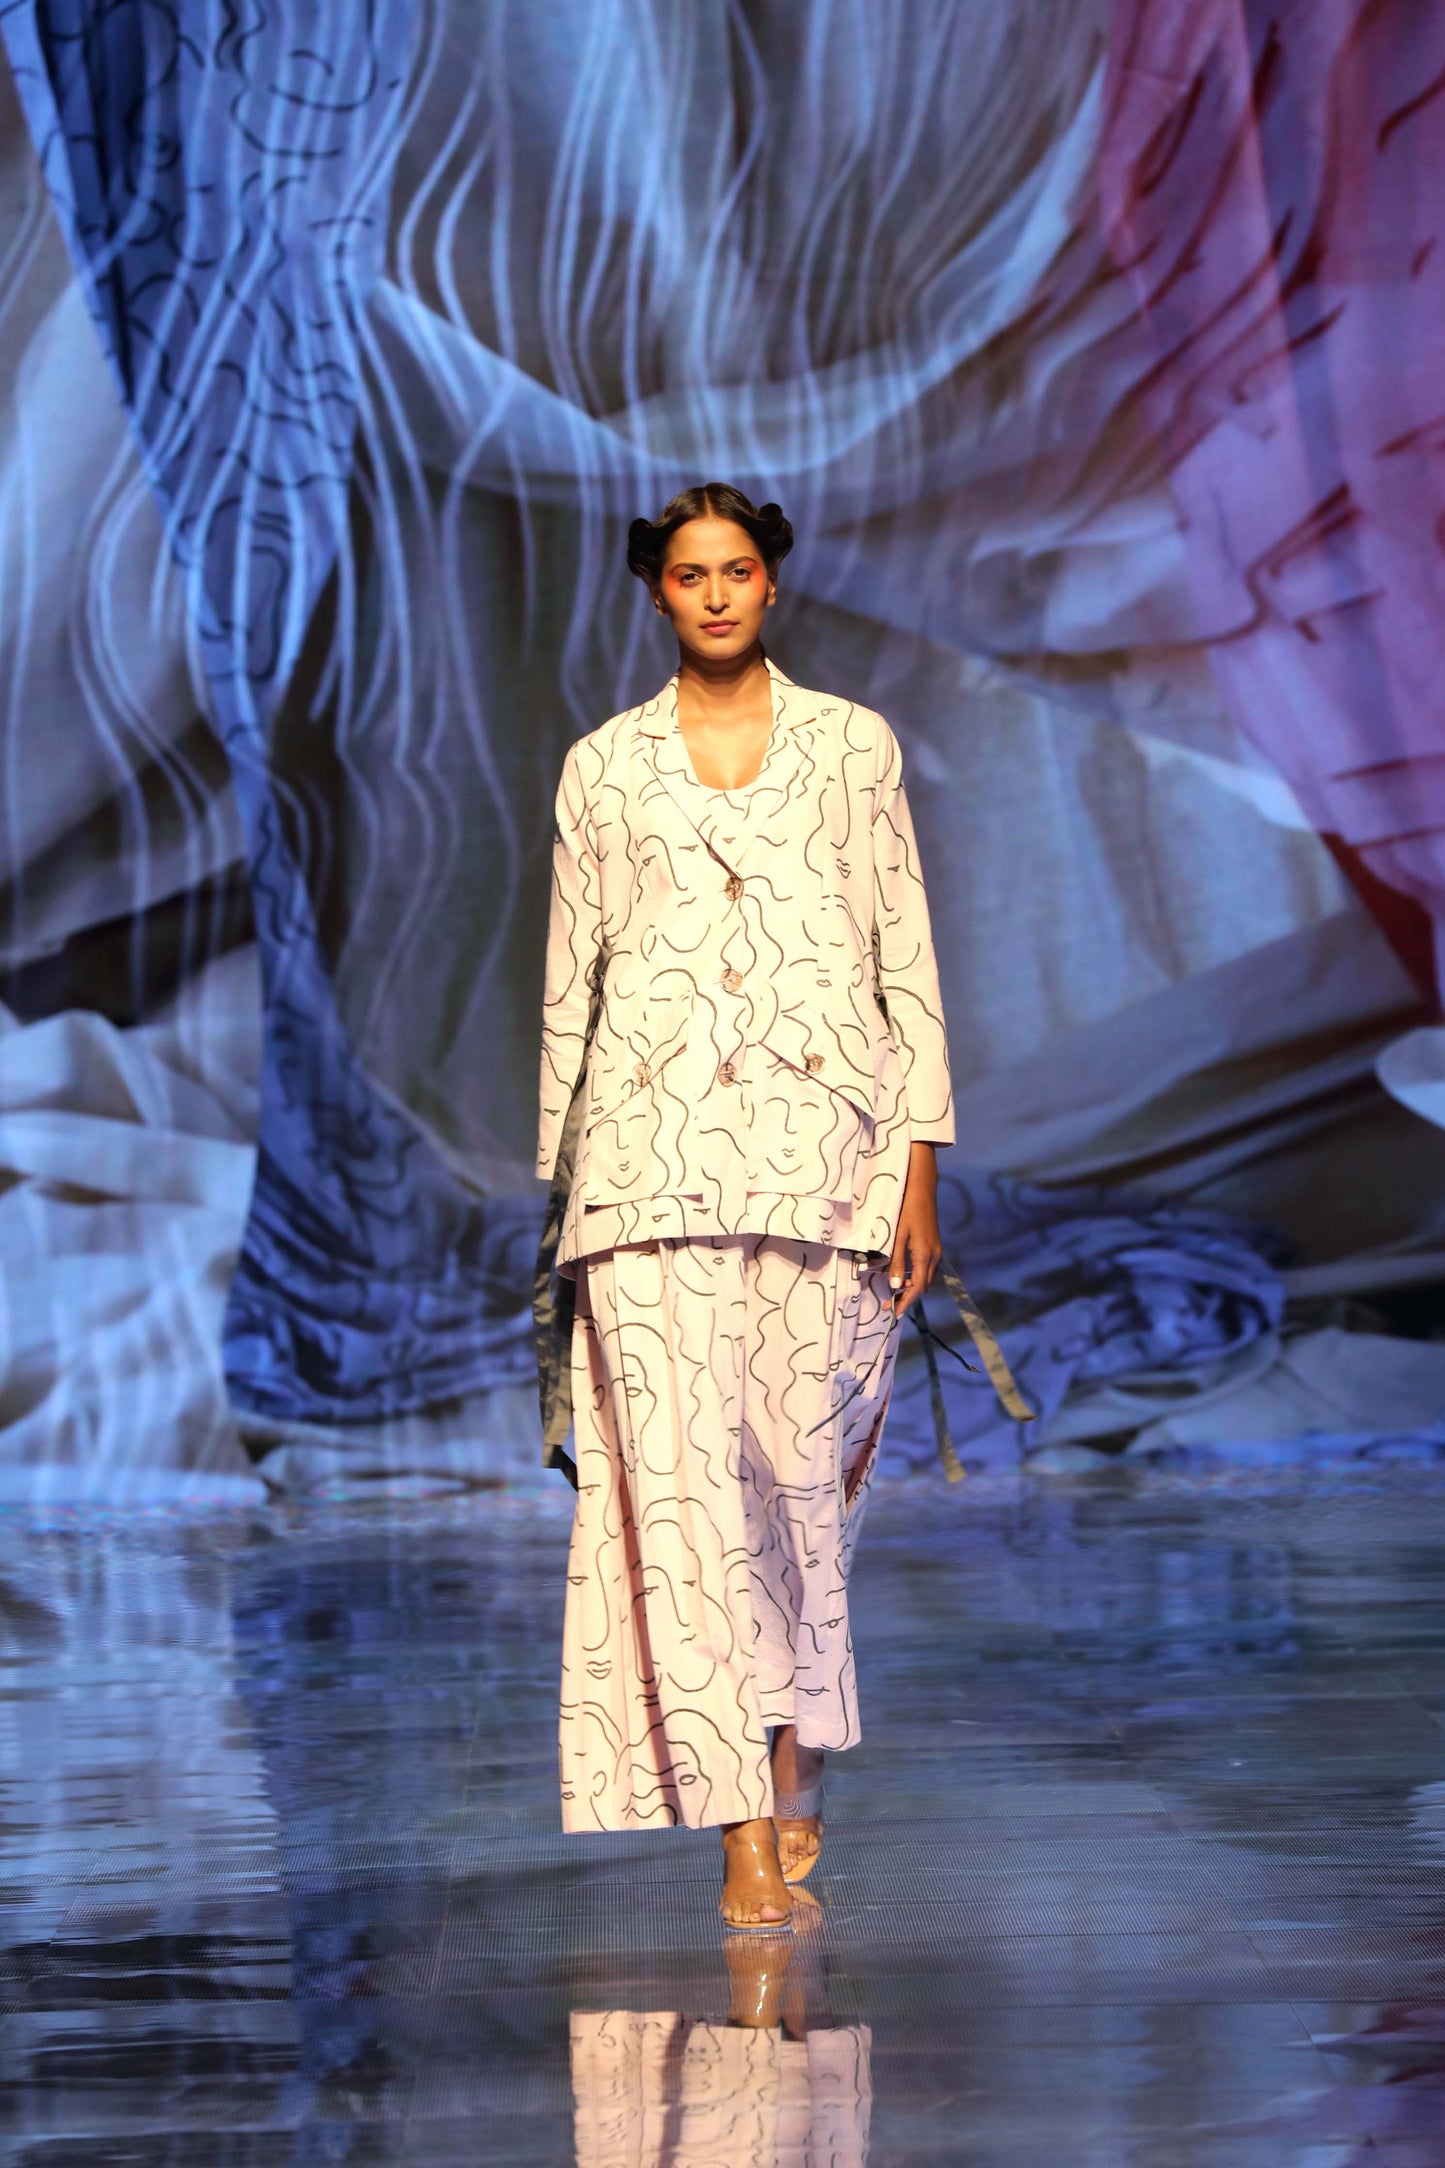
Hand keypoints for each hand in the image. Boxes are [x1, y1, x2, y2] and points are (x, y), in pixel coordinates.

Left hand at [889, 1142, 941, 1317]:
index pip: (917, 1287)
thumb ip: (896, 1261)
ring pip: (927, 1278)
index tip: (894, 1313)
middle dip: (908, 1297)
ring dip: (913, 1286)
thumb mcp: (897, 1236)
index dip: (906, 1302)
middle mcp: (935, 1255)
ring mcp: (937, 1250)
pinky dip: (917, 1276)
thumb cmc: (906, 1209)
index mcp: (925, 1255)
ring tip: (894, 1290)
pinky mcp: (935, 1244)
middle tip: (890, 1303)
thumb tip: (895, 1285)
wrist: (922, 1188)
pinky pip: (928, 1268)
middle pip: (924, 1286)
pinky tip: (904, 1273)